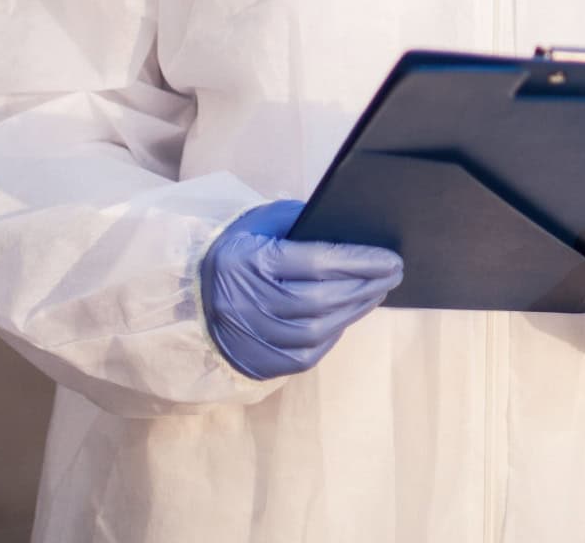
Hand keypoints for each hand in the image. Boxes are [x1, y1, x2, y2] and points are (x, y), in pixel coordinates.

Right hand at [199, 200, 403, 379]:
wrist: (191, 294)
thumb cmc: (239, 250)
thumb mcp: (262, 222)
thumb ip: (302, 221)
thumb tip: (352, 229)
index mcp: (250, 262)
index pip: (318, 263)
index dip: (359, 262)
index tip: (391, 258)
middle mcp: (250, 304)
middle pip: (322, 300)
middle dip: (365, 286)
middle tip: (393, 274)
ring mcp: (252, 337)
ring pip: (318, 330)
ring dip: (355, 311)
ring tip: (377, 292)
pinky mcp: (258, 362)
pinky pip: (307, 354)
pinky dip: (333, 335)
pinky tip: (348, 315)